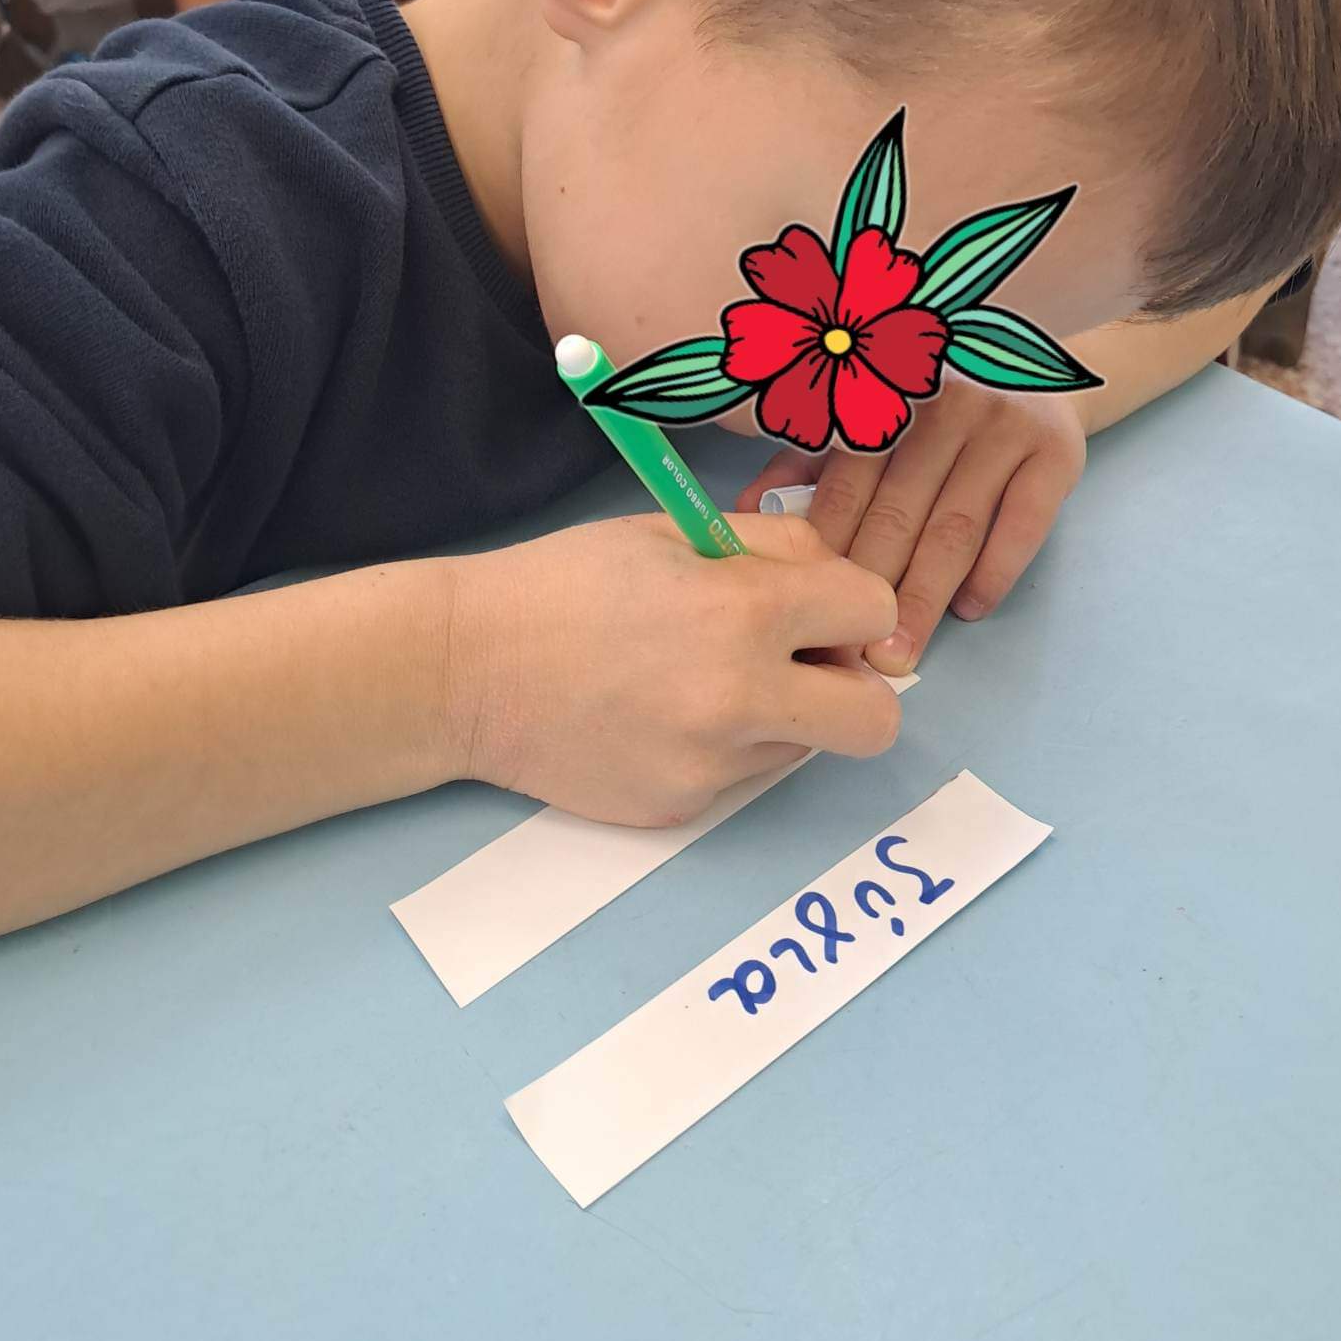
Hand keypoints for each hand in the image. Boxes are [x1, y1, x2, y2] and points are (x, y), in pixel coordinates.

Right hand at [457, 513, 902, 826]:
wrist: (466, 669)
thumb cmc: (567, 583)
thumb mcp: (673, 531)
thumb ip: (772, 548)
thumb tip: (839, 584)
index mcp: (745, 612)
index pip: (874, 614)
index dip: (850, 606)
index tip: (820, 609)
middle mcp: (741, 698)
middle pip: (874, 720)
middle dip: (854, 688)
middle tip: (802, 666)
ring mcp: (711, 765)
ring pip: (807, 748)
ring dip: (782, 715)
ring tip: (701, 682)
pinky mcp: (680, 808)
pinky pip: (740, 777)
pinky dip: (720, 748)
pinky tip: (657, 717)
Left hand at [738, 385, 1086, 673]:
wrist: (1034, 375)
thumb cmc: (927, 409)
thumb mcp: (862, 419)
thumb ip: (804, 461)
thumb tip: (744, 516)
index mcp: (883, 394)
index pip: (846, 484)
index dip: (826, 552)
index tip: (806, 611)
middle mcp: (942, 402)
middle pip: (899, 512)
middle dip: (870, 589)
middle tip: (849, 656)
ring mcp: (1003, 424)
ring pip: (954, 528)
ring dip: (925, 598)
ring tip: (900, 653)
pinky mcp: (1057, 451)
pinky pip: (1021, 525)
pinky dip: (994, 573)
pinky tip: (969, 611)